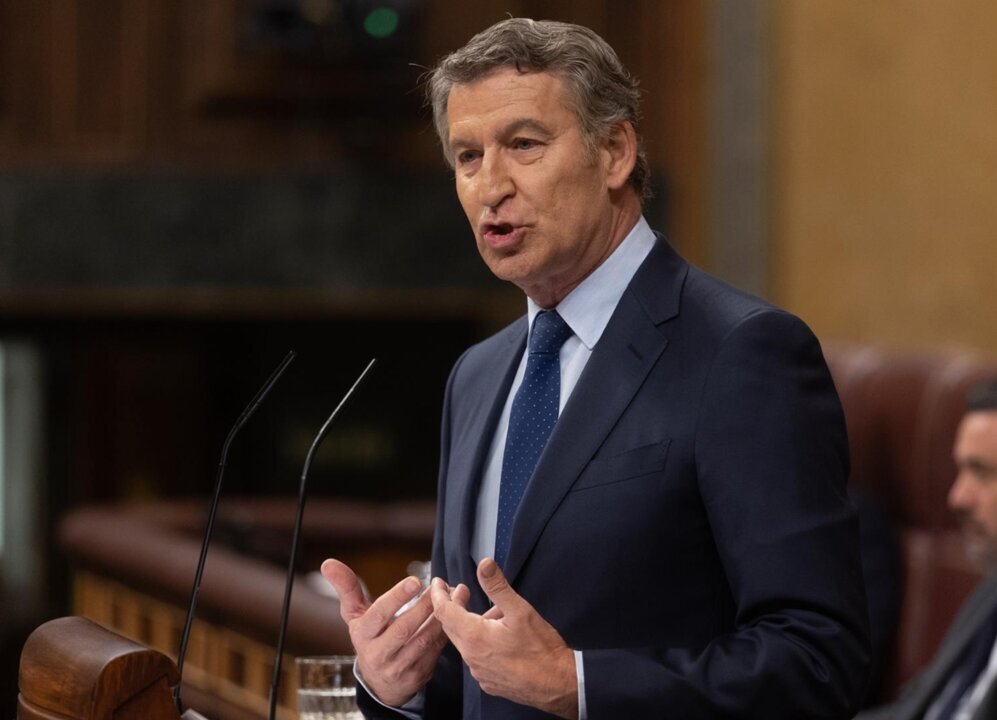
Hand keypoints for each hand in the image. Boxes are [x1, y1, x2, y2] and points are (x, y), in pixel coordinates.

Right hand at [321, 559, 467, 706]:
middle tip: (440, 586)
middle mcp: (378, 654)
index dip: (397, 598)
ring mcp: (398, 667)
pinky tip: (454, 614)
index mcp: (362, 635)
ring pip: (423, 640)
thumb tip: (328, 563)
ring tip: (452, 595)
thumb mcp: (355, 615)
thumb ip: (347, 588)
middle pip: (404, 628)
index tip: (415, 581)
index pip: (379, 614)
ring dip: (440, 616)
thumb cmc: (368, 637)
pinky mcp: (418, 675)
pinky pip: (435, 651)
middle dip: (424, 605)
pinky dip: (446, 630)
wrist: (380, 684)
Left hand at [431, 557, 578, 718]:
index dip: (438, 594)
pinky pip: (476, 657)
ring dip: (471, 624)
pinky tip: (498, 637)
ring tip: (495, 613)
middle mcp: (471, 656)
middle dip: (454, 606)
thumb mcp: (520, 610)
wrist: (558, 683)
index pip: (444, 612)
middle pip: (451, 627)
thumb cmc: (541, 649)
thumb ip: (498, 586)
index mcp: (474, 636)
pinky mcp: (488, 682)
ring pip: (465, 642)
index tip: (437, 583)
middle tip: (462, 591)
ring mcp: (479, 672)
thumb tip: (484, 564)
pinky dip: (480, 642)